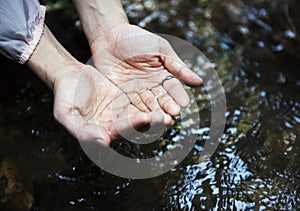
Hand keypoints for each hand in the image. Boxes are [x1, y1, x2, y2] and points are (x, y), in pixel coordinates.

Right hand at [53, 63, 173, 144]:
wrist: (69, 74)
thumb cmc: (65, 94)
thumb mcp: (66, 114)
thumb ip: (82, 131)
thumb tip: (104, 142)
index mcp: (102, 131)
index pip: (120, 131)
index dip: (133, 125)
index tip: (146, 117)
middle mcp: (114, 124)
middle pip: (136, 125)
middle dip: (151, 122)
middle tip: (166, 118)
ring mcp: (121, 111)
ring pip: (142, 113)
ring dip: (156, 113)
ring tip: (171, 110)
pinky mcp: (126, 99)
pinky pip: (141, 100)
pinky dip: (152, 100)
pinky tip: (164, 97)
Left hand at [90, 24, 201, 116]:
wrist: (109, 36)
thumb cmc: (136, 38)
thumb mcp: (160, 48)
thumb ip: (177, 66)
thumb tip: (199, 82)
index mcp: (163, 75)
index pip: (173, 88)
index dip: (179, 96)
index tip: (184, 104)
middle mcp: (152, 87)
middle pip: (162, 100)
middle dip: (167, 108)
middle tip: (173, 115)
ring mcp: (137, 93)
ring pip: (148, 106)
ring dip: (154, 114)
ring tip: (160, 121)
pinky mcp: (122, 97)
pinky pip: (130, 106)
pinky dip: (137, 113)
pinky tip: (142, 119)